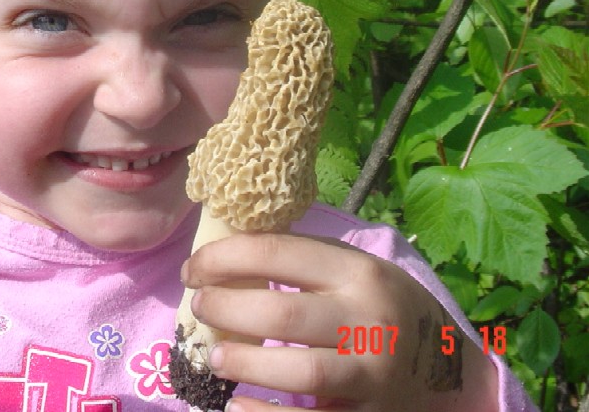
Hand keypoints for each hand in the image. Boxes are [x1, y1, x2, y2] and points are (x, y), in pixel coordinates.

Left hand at [182, 233, 498, 411]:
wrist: (454, 374)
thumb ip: (306, 260)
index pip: (279, 253)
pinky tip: (236, 406)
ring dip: (244, 365)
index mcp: (360, 272)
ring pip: (299, 372)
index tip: (192, 269)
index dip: (224, 258)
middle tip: (199, 308)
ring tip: (214, 359)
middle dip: (226, 311)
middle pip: (282, 314)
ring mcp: (373, 374)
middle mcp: (370, 320)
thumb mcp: (358, 272)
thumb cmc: (385, 309)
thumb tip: (225, 250)